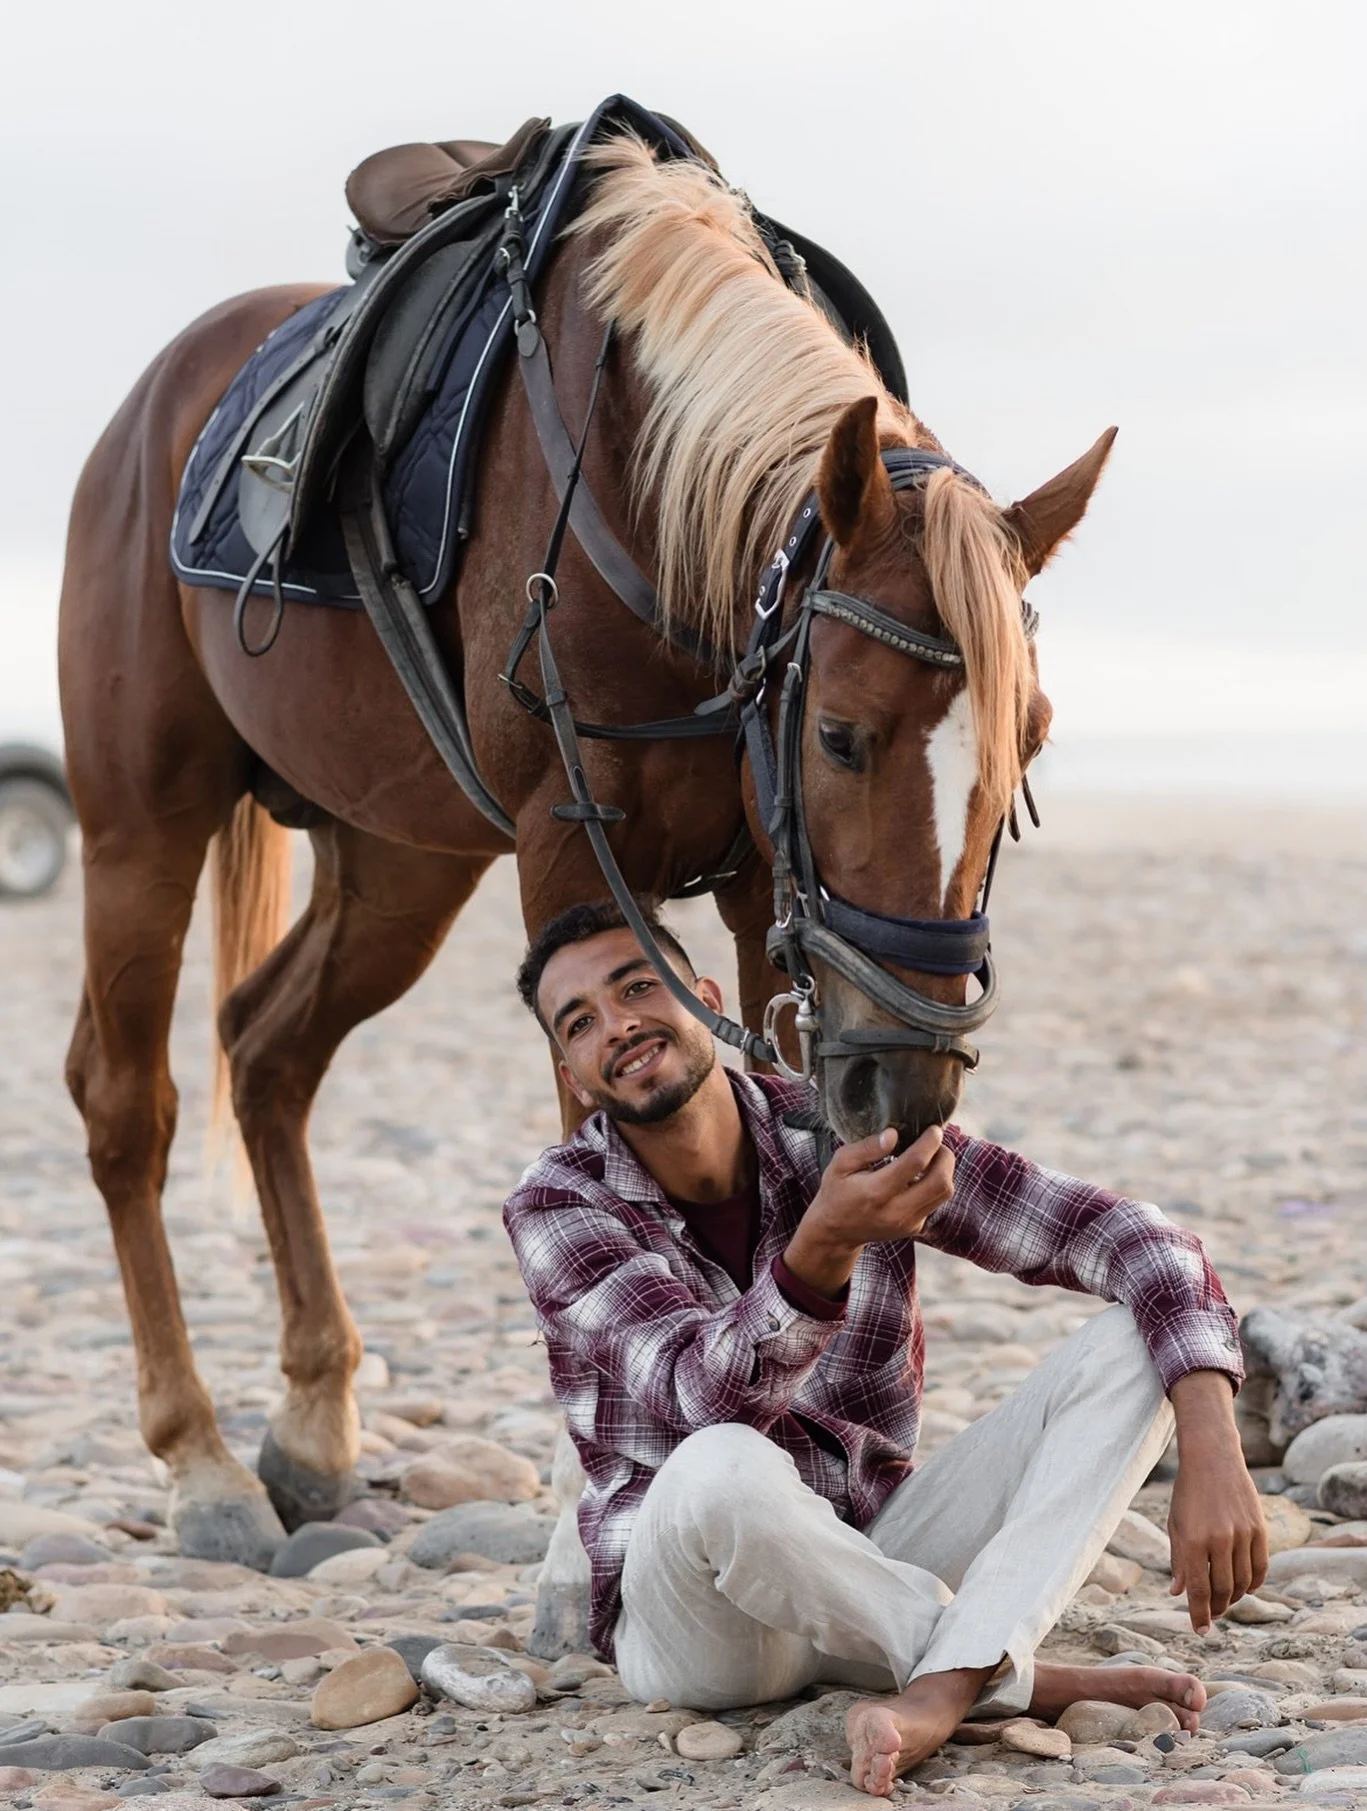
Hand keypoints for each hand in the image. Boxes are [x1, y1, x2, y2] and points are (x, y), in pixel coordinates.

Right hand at [782, 1125, 954, 1297]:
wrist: (836, 1233)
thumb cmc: (837, 1193)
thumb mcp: (840, 1164)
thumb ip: (867, 1148)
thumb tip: (893, 1134)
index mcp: (876, 1191)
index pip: (915, 1163)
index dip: (929, 1142)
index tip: (933, 1129)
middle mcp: (896, 1210)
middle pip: (940, 1182)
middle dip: (945, 1156)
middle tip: (936, 1143)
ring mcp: (908, 1222)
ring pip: (944, 1193)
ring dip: (945, 1170)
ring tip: (931, 1157)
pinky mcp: (914, 1227)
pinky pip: (936, 1201)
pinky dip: (935, 1184)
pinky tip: (921, 1175)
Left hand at [1167, 1370, 1268, 1632]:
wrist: (1212, 1458)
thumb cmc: (1188, 1492)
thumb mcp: (1175, 1524)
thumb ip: (1178, 1560)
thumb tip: (1178, 1593)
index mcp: (1193, 1540)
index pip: (1197, 1589)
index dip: (1198, 1614)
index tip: (1199, 1630)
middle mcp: (1219, 1540)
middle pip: (1222, 1590)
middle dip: (1215, 1608)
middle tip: (1210, 1616)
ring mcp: (1242, 1534)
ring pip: (1242, 1582)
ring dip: (1233, 1598)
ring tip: (1223, 1602)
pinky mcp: (1259, 1529)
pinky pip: (1260, 1568)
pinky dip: (1253, 1584)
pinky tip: (1244, 1588)